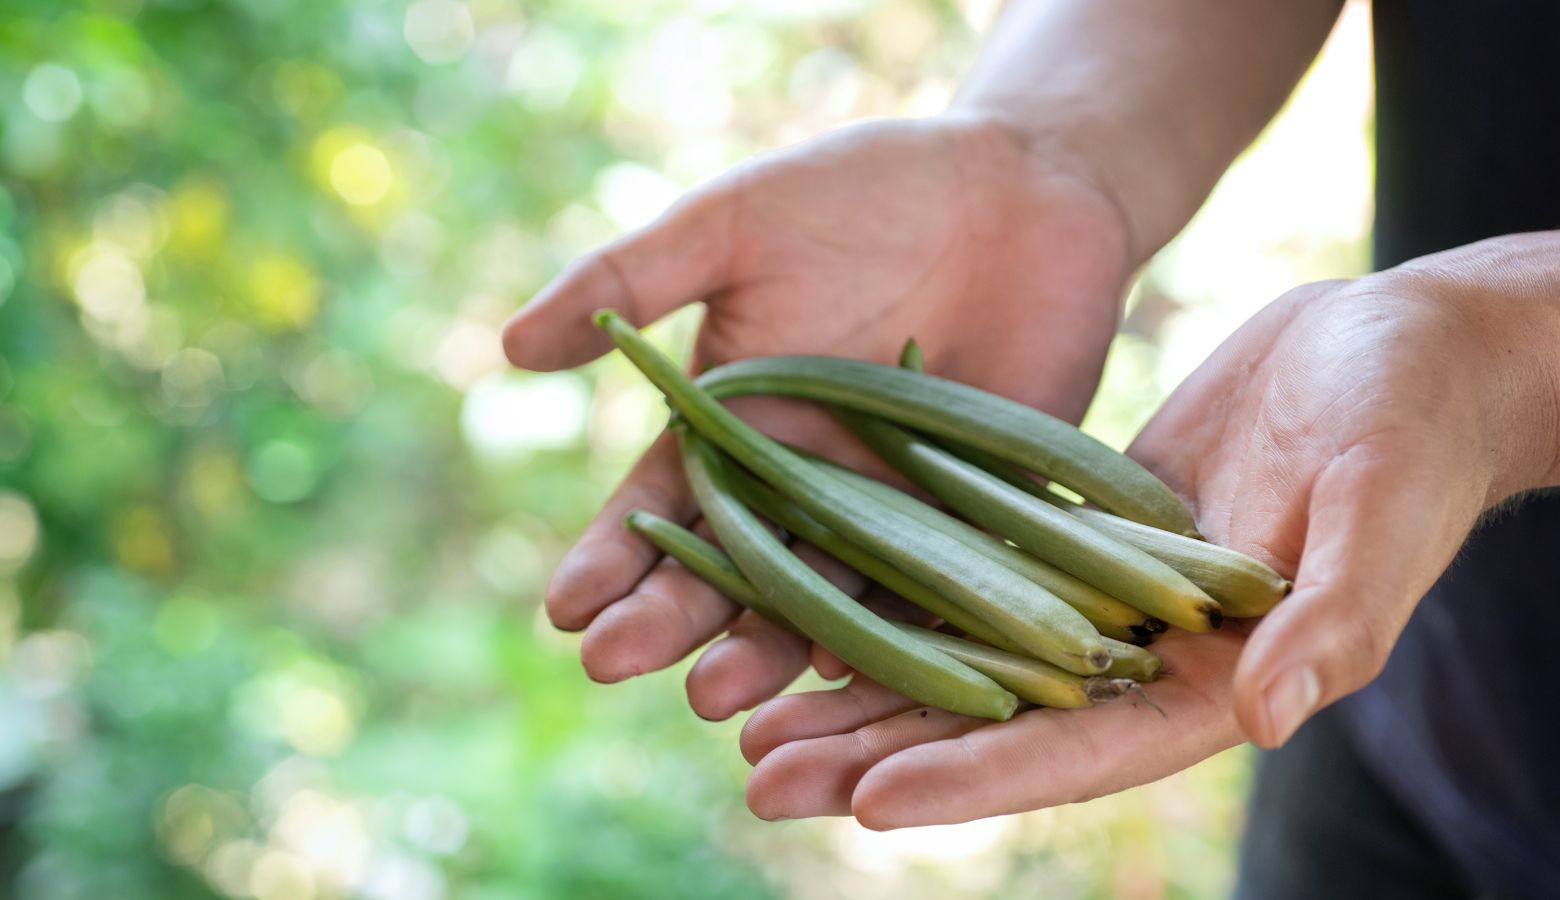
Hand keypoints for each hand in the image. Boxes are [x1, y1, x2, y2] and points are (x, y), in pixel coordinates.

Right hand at [504, 114, 1135, 719]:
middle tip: (616, 662)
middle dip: (672, 618)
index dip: (613, 558)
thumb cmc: (865, 191)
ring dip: (769, 651)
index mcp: (737, 428)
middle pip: (732, 570)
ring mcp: (894, 513)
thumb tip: (513, 344)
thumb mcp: (734, 223)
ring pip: (825, 601)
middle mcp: (807, 488)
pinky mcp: (983, 522)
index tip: (565, 608)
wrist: (1022, 183)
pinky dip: (900, 637)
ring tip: (715, 695)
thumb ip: (632, 278)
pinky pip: (939, 594)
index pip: (662, 508)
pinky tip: (849, 669)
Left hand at [740, 226, 1559, 826]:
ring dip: (861, 682)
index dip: (974, 777)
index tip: (868, 798)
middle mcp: (1145, 654)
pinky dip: (898, 584)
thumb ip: (1335, 619)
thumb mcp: (1385, 511)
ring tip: (750, 713)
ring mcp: (1103, 594)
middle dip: (877, 750)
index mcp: (1217, 682)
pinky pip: (974, 563)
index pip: (1077, 751)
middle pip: (993, 720)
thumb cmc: (1417, 426)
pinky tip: (809, 595)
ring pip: (964, 649)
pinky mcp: (1078, 528)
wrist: (1401, 349)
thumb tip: (1273, 713)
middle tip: (760, 774)